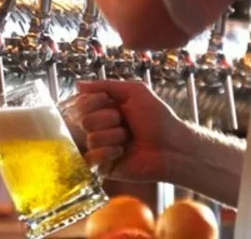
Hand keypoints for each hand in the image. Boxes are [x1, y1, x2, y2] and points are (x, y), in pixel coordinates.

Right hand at [69, 80, 186, 182]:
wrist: (173, 147)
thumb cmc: (158, 119)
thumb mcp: (135, 91)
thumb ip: (106, 85)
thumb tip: (78, 84)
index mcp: (103, 109)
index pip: (80, 103)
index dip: (93, 102)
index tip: (108, 101)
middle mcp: (98, 127)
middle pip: (84, 120)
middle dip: (108, 119)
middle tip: (124, 122)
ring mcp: (99, 148)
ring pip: (90, 138)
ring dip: (114, 136)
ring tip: (128, 139)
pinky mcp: (102, 166)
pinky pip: (91, 158)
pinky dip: (108, 152)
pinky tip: (121, 152)